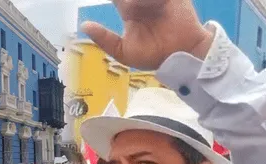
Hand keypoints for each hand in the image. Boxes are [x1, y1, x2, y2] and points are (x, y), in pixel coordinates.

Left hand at [81, 0, 213, 69]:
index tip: (120, 6)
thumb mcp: (124, 52)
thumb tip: (84, 25)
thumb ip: (104, 39)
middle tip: (130, 9)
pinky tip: (155, 6)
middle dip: (124, 0)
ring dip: (141, 1)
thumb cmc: (153, 56)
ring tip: (137, 9)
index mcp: (129, 10)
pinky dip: (154, 1)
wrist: (180, 56)